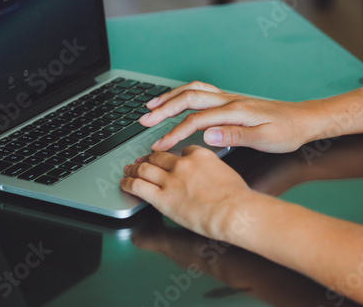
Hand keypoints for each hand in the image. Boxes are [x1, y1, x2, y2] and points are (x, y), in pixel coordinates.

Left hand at [120, 145, 251, 239]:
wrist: (235, 211)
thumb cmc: (237, 198)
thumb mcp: (227, 173)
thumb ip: (212, 170)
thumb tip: (209, 176)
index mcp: (200, 155)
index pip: (181, 151)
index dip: (173, 156)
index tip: (169, 161)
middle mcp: (182, 164)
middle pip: (158, 156)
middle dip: (148, 159)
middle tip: (142, 162)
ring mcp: (170, 180)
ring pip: (145, 169)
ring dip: (134, 169)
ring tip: (129, 170)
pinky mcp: (162, 197)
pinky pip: (138, 186)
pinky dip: (128, 183)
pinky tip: (125, 183)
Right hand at [139, 81, 318, 152]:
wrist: (303, 119)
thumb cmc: (286, 132)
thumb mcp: (264, 139)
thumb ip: (234, 136)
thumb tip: (206, 135)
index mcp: (235, 111)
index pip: (196, 120)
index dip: (174, 133)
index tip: (159, 145)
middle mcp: (228, 100)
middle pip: (188, 98)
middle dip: (163, 109)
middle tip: (144, 121)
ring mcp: (228, 98)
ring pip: (192, 91)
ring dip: (170, 97)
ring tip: (151, 106)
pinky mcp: (230, 100)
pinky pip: (201, 92)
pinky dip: (183, 94)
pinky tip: (176, 100)